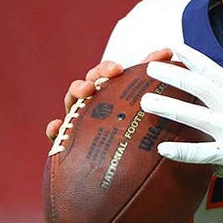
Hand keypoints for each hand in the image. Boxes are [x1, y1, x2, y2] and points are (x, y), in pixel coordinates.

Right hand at [44, 48, 173, 141]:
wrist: (121, 172)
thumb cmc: (134, 132)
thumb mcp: (146, 104)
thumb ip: (154, 79)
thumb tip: (168, 50)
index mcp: (109, 94)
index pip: (106, 76)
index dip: (109, 69)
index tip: (119, 68)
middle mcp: (92, 104)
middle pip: (88, 84)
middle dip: (94, 77)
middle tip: (104, 79)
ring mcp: (79, 121)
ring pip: (71, 102)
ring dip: (75, 92)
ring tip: (85, 92)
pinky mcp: (67, 142)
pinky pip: (56, 135)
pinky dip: (54, 128)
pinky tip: (56, 125)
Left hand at [140, 45, 222, 217]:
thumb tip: (213, 149)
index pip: (217, 75)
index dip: (196, 60)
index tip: (176, 47)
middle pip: (204, 87)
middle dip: (177, 74)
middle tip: (149, 66)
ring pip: (199, 115)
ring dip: (171, 107)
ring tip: (145, 101)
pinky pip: (206, 153)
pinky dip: (184, 151)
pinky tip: (163, 150)